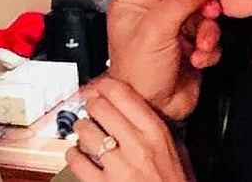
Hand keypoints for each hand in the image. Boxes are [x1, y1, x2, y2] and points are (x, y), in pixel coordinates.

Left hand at [64, 77, 190, 181]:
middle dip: (92, 106)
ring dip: (82, 129)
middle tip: (92, 109)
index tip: (102, 87)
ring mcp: (119, 166)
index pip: (123, 93)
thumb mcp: (177, 151)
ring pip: (85, 131)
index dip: (106, 86)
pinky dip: (74, 156)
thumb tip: (136, 108)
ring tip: (86, 132)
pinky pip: (77, 160)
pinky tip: (80, 156)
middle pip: (100, 107)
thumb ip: (156, 129)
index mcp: (156, 132)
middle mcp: (137, 145)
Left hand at [106, 0, 221, 119]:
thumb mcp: (157, 28)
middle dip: (204, 4)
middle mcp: (154, 12)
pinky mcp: (191, 47)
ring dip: (208, 30)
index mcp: (136, 1)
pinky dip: (209, 48)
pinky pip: (210, 36)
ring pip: (204, 14)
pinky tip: (198, 59)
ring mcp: (174, 30)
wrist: (151, 111)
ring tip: (202, 44)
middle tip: (211, 10)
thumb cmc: (136, 74)